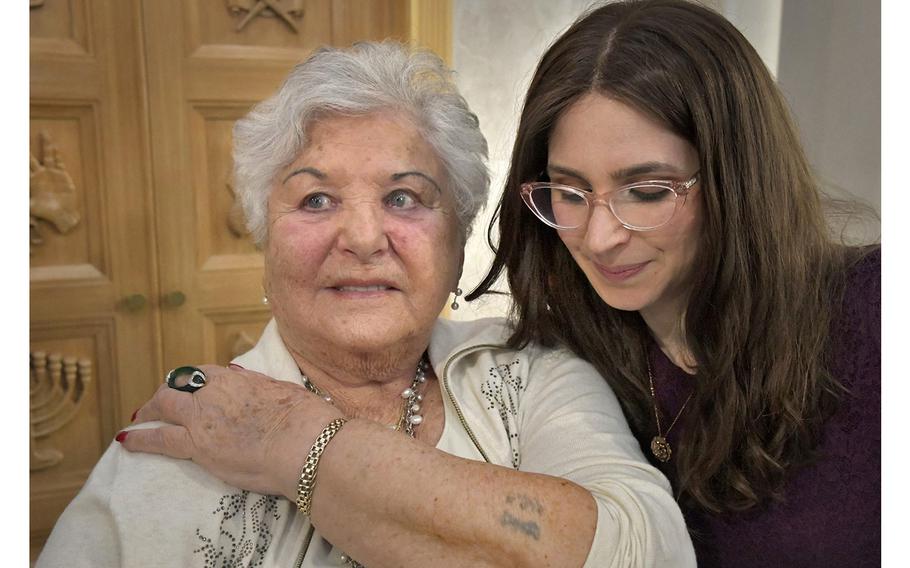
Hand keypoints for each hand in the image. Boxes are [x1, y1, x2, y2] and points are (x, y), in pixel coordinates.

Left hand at [121, 364, 342, 499]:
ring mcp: (203, 417)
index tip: (190, 388)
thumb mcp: (283, 391)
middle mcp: (216, 392)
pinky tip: (126, 440)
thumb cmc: (306, 420)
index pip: (206, 373)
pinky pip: (160, 438)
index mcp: (238, 378)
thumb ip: (261, 387)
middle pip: (179, 385)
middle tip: (160, 404)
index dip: (194, 381)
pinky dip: (140, 438)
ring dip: (150, 411)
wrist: (304, 442)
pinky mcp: (197, 444)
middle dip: (166, 393)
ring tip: (139, 420)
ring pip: (165, 405)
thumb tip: (250, 381)